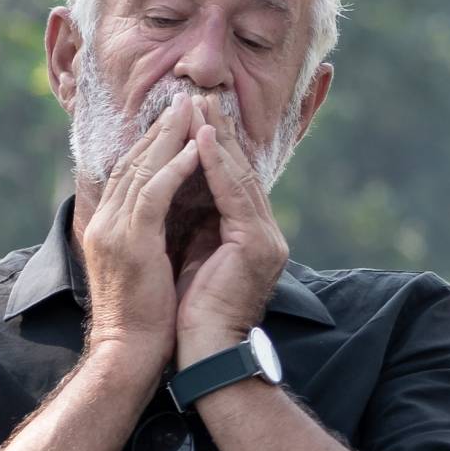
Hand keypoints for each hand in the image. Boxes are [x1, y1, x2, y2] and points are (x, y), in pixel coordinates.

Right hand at [81, 100, 201, 359]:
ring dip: (170, 136)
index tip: (176, 118)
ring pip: (143, 168)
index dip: (153, 142)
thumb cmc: (144, 317)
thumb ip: (148, 234)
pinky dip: (175, 167)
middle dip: (161, 128)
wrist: (129, 353)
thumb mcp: (144, 265)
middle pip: (133, 160)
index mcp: (105, 226)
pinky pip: (155, 192)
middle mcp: (104, 221)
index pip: (129, 172)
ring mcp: (113, 229)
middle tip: (185, 98)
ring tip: (193, 109)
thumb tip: (167, 216)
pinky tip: (195, 147)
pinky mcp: (131, 241)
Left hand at [173, 93, 288, 366]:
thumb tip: (183, 188)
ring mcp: (266, 239)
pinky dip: (216, 164)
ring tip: (199, 107)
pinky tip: (202, 138)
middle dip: (219, 133)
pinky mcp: (256, 245)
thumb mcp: (194, 255)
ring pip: (239, 176)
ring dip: (218, 139)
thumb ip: (199, 222)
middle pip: (241, 172)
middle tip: (200, 97)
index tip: (197, 117)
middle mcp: (266, 234)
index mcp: (252, 238)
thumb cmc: (191, 312)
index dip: (216, 148)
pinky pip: (233, 194)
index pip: (233, 183)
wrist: (203, 352)